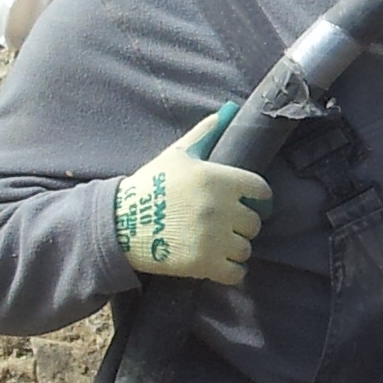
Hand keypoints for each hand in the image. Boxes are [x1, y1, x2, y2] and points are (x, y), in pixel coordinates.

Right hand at [113, 103, 273, 284]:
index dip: (257, 199)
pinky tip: (220, 264)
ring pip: (246, 248)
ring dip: (236, 248)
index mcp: (218, 179)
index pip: (261, 191)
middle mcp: (220, 208)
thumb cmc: (150, 185)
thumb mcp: (178, 154)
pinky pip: (236, 272)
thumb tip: (228, 110)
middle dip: (242, 225)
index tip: (249, 204)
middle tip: (226, 226)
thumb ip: (206, 133)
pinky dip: (232, 271)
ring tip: (219, 245)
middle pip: (254, 223)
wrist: (120, 223)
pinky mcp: (203, 264)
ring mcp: (213, 237)